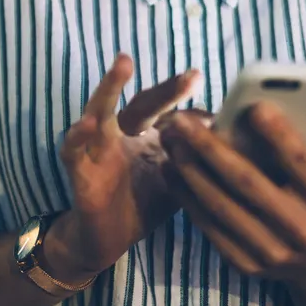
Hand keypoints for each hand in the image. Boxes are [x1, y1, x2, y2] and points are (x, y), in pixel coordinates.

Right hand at [44, 54, 200, 280]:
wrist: (107, 239)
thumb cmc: (142, 201)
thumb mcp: (176, 178)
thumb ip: (196, 156)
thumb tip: (232, 134)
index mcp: (143, 133)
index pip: (163, 106)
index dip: (177, 92)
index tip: (197, 77)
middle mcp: (120, 133)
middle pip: (138, 104)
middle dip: (161, 89)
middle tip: (187, 76)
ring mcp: (97, 149)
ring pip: (98, 112)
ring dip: (109, 88)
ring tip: (123, 66)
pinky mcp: (79, 171)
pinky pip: (73, 151)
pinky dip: (76, 136)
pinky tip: (86, 125)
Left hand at [157, 101, 305, 290]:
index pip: (300, 163)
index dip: (278, 135)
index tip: (254, 105)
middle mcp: (302, 230)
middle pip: (248, 183)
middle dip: (211, 148)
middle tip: (182, 120)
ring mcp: (272, 251)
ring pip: (222, 206)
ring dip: (190, 170)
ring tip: (168, 140)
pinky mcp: (247, 264)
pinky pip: (210, 228)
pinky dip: (186, 198)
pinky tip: (170, 171)